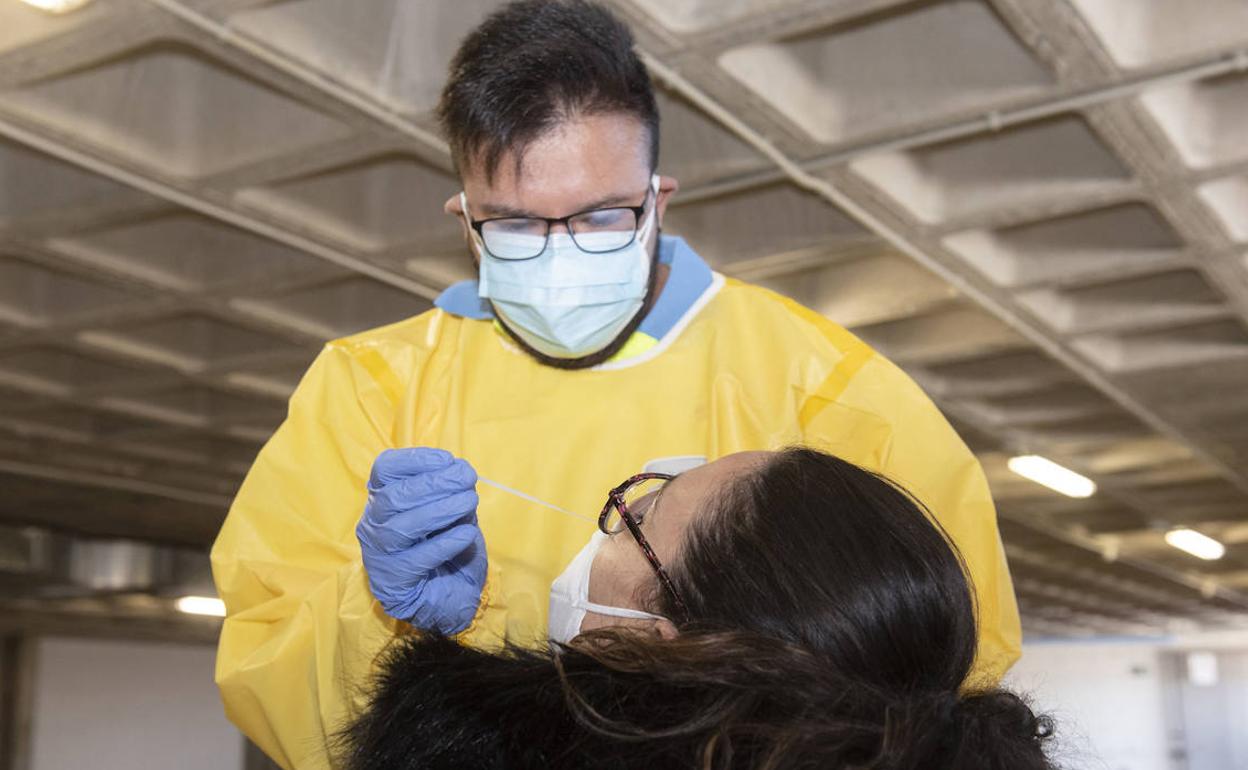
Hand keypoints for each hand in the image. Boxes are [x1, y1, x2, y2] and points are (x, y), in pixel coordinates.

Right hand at [356, 448, 485, 633]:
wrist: (446, 598)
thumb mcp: (450, 512)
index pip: (385, 470)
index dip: (415, 459)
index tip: (448, 460)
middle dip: (434, 483)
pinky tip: (466, 534)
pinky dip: (445, 543)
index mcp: (384, 499)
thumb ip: (450, 492)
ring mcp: (379, 554)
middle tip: (467, 478)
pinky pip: (418, 559)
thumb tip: (460, 470)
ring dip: (440, 510)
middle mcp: (374, 524)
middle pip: (394, 497)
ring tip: (470, 501)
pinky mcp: (393, 581)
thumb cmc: (445, 546)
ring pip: (402, 527)